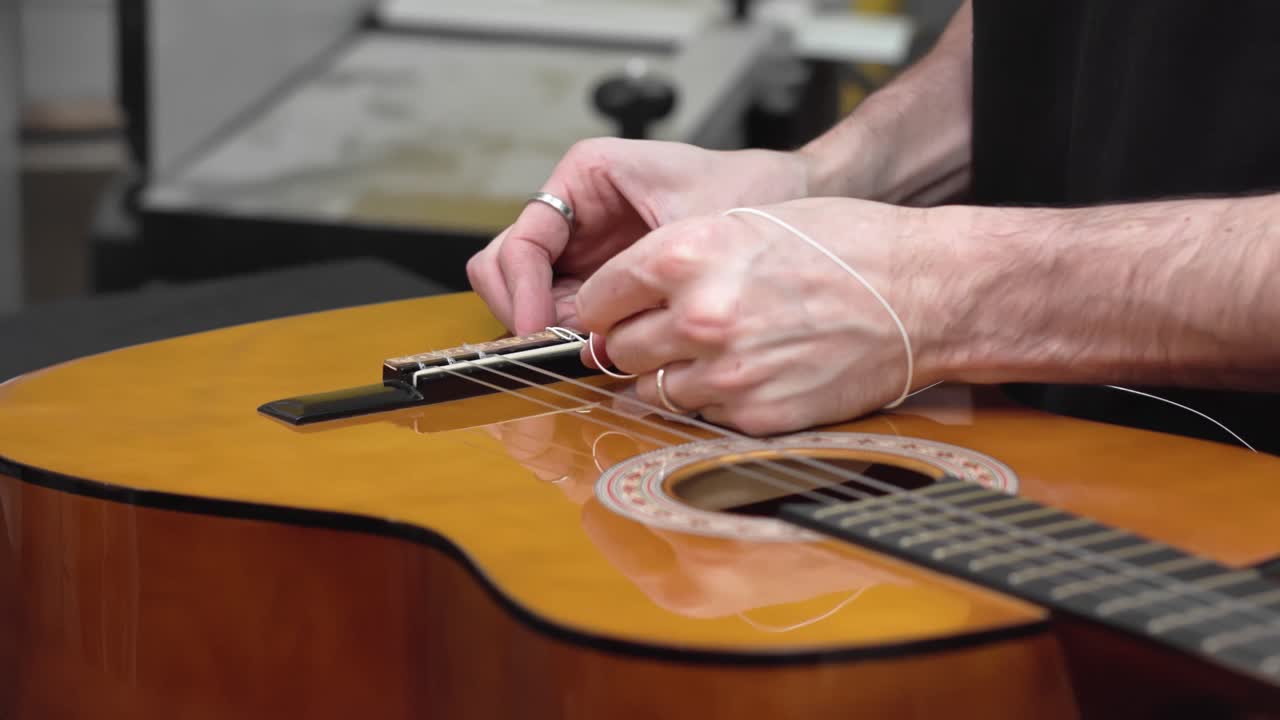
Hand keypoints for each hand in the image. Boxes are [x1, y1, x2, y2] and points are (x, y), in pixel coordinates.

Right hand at [467, 138, 812, 333]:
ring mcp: (584, 247)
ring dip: (543, 326)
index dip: (520, 287)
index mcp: (585, 175)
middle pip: (508, 266)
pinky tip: (603, 349)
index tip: (535, 326)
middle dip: (522, 309)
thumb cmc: (749, 193)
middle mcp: (575, 211)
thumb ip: (635, 272)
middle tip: (553, 346)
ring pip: (528, 294)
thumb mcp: (689, 228)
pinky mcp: (602, 279)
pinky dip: (570, 334)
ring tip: (586, 350)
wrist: (791, 201)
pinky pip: (564, 311)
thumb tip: (584, 328)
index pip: (523, 237)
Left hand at [574, 198, 962, 434]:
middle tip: (663, 333)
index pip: (596, 298)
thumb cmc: (842, 246)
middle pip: (616, 349)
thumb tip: (621, 301)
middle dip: (631, 342)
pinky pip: (701, 415)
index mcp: (686, 255)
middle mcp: (697, 315)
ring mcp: (725, 371)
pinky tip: (749, 371)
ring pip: (651, 390)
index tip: (612, 311)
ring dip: (669, 375)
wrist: (922, 292)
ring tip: (712, 351)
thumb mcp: (744, 223)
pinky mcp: (755, 414)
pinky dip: (713, 399)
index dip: (603, 305)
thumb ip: (674, 260)